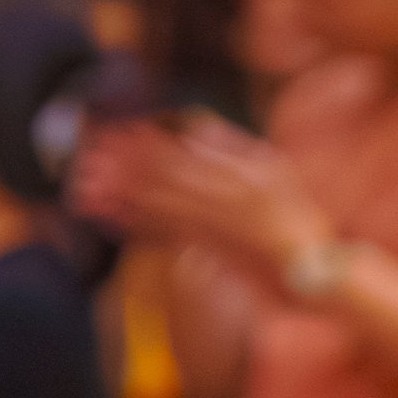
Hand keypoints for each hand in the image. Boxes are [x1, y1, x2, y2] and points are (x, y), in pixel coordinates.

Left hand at [82, 116, 324, 283]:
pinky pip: (161, 235)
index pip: (181, 155)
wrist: (311, 271)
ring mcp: (209, 229)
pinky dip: (132, 223)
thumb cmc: (297, 217)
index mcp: (234, 177)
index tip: (119, 131)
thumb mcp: (276, 170)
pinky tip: (108, 215)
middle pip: (159, 179)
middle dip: (122, 165)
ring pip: (154, 207)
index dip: (146, 143)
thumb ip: (235, 147)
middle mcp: (217, 202)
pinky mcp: (204, 252)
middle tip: (89, 152)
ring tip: (86, 182)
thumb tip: (196, 126)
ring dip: (118, 193)